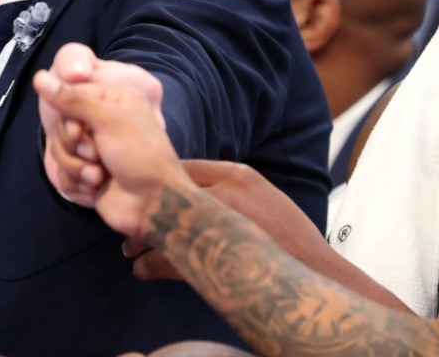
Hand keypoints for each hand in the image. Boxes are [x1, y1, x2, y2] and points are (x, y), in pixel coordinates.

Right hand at [34, 73, 189, 237]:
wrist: (153, 203)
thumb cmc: (138, 154)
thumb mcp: (108, 120)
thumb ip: (72, 99)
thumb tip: (39, 76)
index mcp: (113, 99)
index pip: (69, 96)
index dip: (69, 117)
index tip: (80, 131)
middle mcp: (102, 121)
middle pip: (62, 125)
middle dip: (75, 145)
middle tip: (95, 154)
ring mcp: (93, 149)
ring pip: (59, 151)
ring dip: (77, 166)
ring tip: (99, 175)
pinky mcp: (85, 173)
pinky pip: (62, 173)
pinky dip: (78, 182)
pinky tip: (96, 186)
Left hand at [123, 160, 327, 279]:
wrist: (312, 271)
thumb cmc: (287, 234)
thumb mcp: (261, 194)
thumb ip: (229, 185)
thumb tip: (191, 185)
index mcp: (236, 174)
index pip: (182, 167)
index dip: (158, 181)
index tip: (144, 191)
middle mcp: (224, 193)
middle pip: (166, 194)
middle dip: (143, 208)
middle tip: (125, 221)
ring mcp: (219, 224)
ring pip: (164, 225)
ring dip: (142, 238)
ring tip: (130, 249)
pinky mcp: (215, 257)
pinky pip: (170, 259)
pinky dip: (152, 265)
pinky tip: (142, 270)